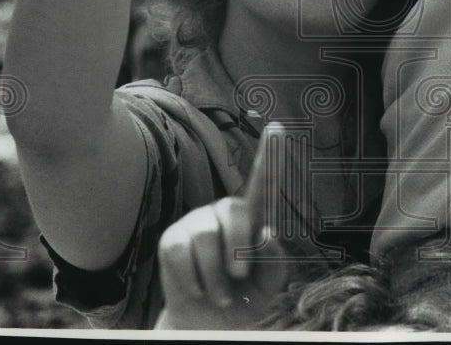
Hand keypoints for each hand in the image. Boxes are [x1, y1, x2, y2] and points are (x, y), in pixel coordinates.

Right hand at [155, 122, 304, 329]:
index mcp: (252, 220)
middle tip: (238, 278)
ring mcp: (195, 223)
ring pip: (206, 237)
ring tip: (219, 291)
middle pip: (235, 212)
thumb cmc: (242, 298)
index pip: (263, 184)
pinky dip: (194, 281)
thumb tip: (268, 232)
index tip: (278, 127)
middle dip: (239, 250)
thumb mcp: (268, 285)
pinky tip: (197, 288)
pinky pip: (182, 254)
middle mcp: (223, 213)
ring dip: (216, 276)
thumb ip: (275, 262)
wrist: (209, 324)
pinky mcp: (172, 239)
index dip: (270, 155)